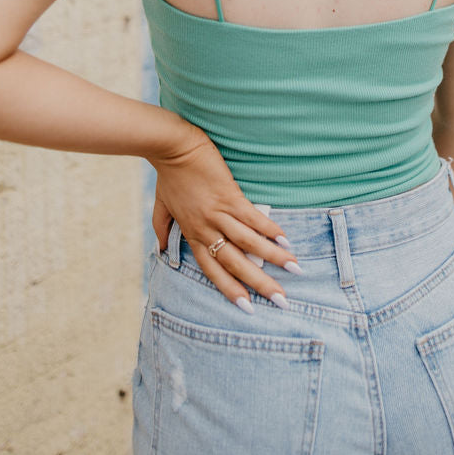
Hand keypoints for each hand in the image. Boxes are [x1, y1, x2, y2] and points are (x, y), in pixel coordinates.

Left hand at [149, 122, 299, 308]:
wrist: (173, 147)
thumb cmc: (168, 175)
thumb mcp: (160, 206)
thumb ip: (161, 229)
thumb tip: (159, 248)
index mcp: (193, 234)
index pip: (213, 270)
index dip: (231, 289)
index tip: (248, 307)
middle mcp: (207, 229)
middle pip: (235, 263)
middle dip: (260, 284)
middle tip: (281, 301)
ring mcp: (219, 213)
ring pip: (248, 243)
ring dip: (273, 258)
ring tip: (294, 269)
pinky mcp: (230, 195)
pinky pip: (252, 217)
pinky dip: (269, 229)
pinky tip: (285, 239)